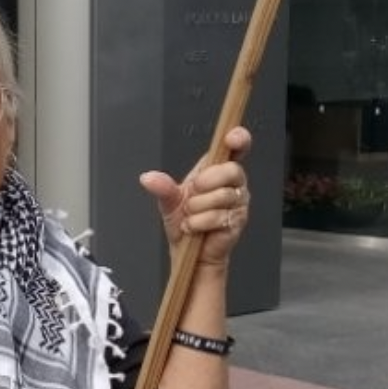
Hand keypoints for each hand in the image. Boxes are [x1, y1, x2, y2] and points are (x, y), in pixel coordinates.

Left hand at [138, 124, 252, 265]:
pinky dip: (199, 223)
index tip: (232, 138)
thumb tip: (148, 178)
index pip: (236, 147)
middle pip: (230, 170)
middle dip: (205, 184)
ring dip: (197, 209)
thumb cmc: (184, 221)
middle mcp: (232, 182)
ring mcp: (239, 201)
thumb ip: (163, 186)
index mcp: (217, 170)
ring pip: (222, 196)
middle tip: (193, 195)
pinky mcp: (238, 220)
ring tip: (191, 216)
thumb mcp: (170, 201)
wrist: (188, 250)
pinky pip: (218, 216)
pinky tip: (194, 227)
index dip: (238, 138)